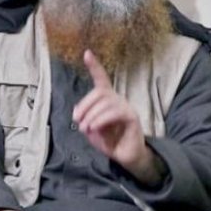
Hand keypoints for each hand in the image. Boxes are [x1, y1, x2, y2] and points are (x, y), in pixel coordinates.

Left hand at [73, 50, 162, 184]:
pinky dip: (102, 119)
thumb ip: (86, 120)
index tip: (87, 53)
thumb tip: (81, 115)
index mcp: (107, 100)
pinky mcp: (132, 117)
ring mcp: (126, 107)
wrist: (126, 157)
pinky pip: (115, 112)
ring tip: (86, 128)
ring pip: (106, 102)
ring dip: (91, 115)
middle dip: (84, 105)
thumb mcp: (92, 131)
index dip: (94, 66)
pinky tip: (95, 127)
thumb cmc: (110, 142)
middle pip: (99, 92)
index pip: (102, 79)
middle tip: (78, 122)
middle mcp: (118, 99)